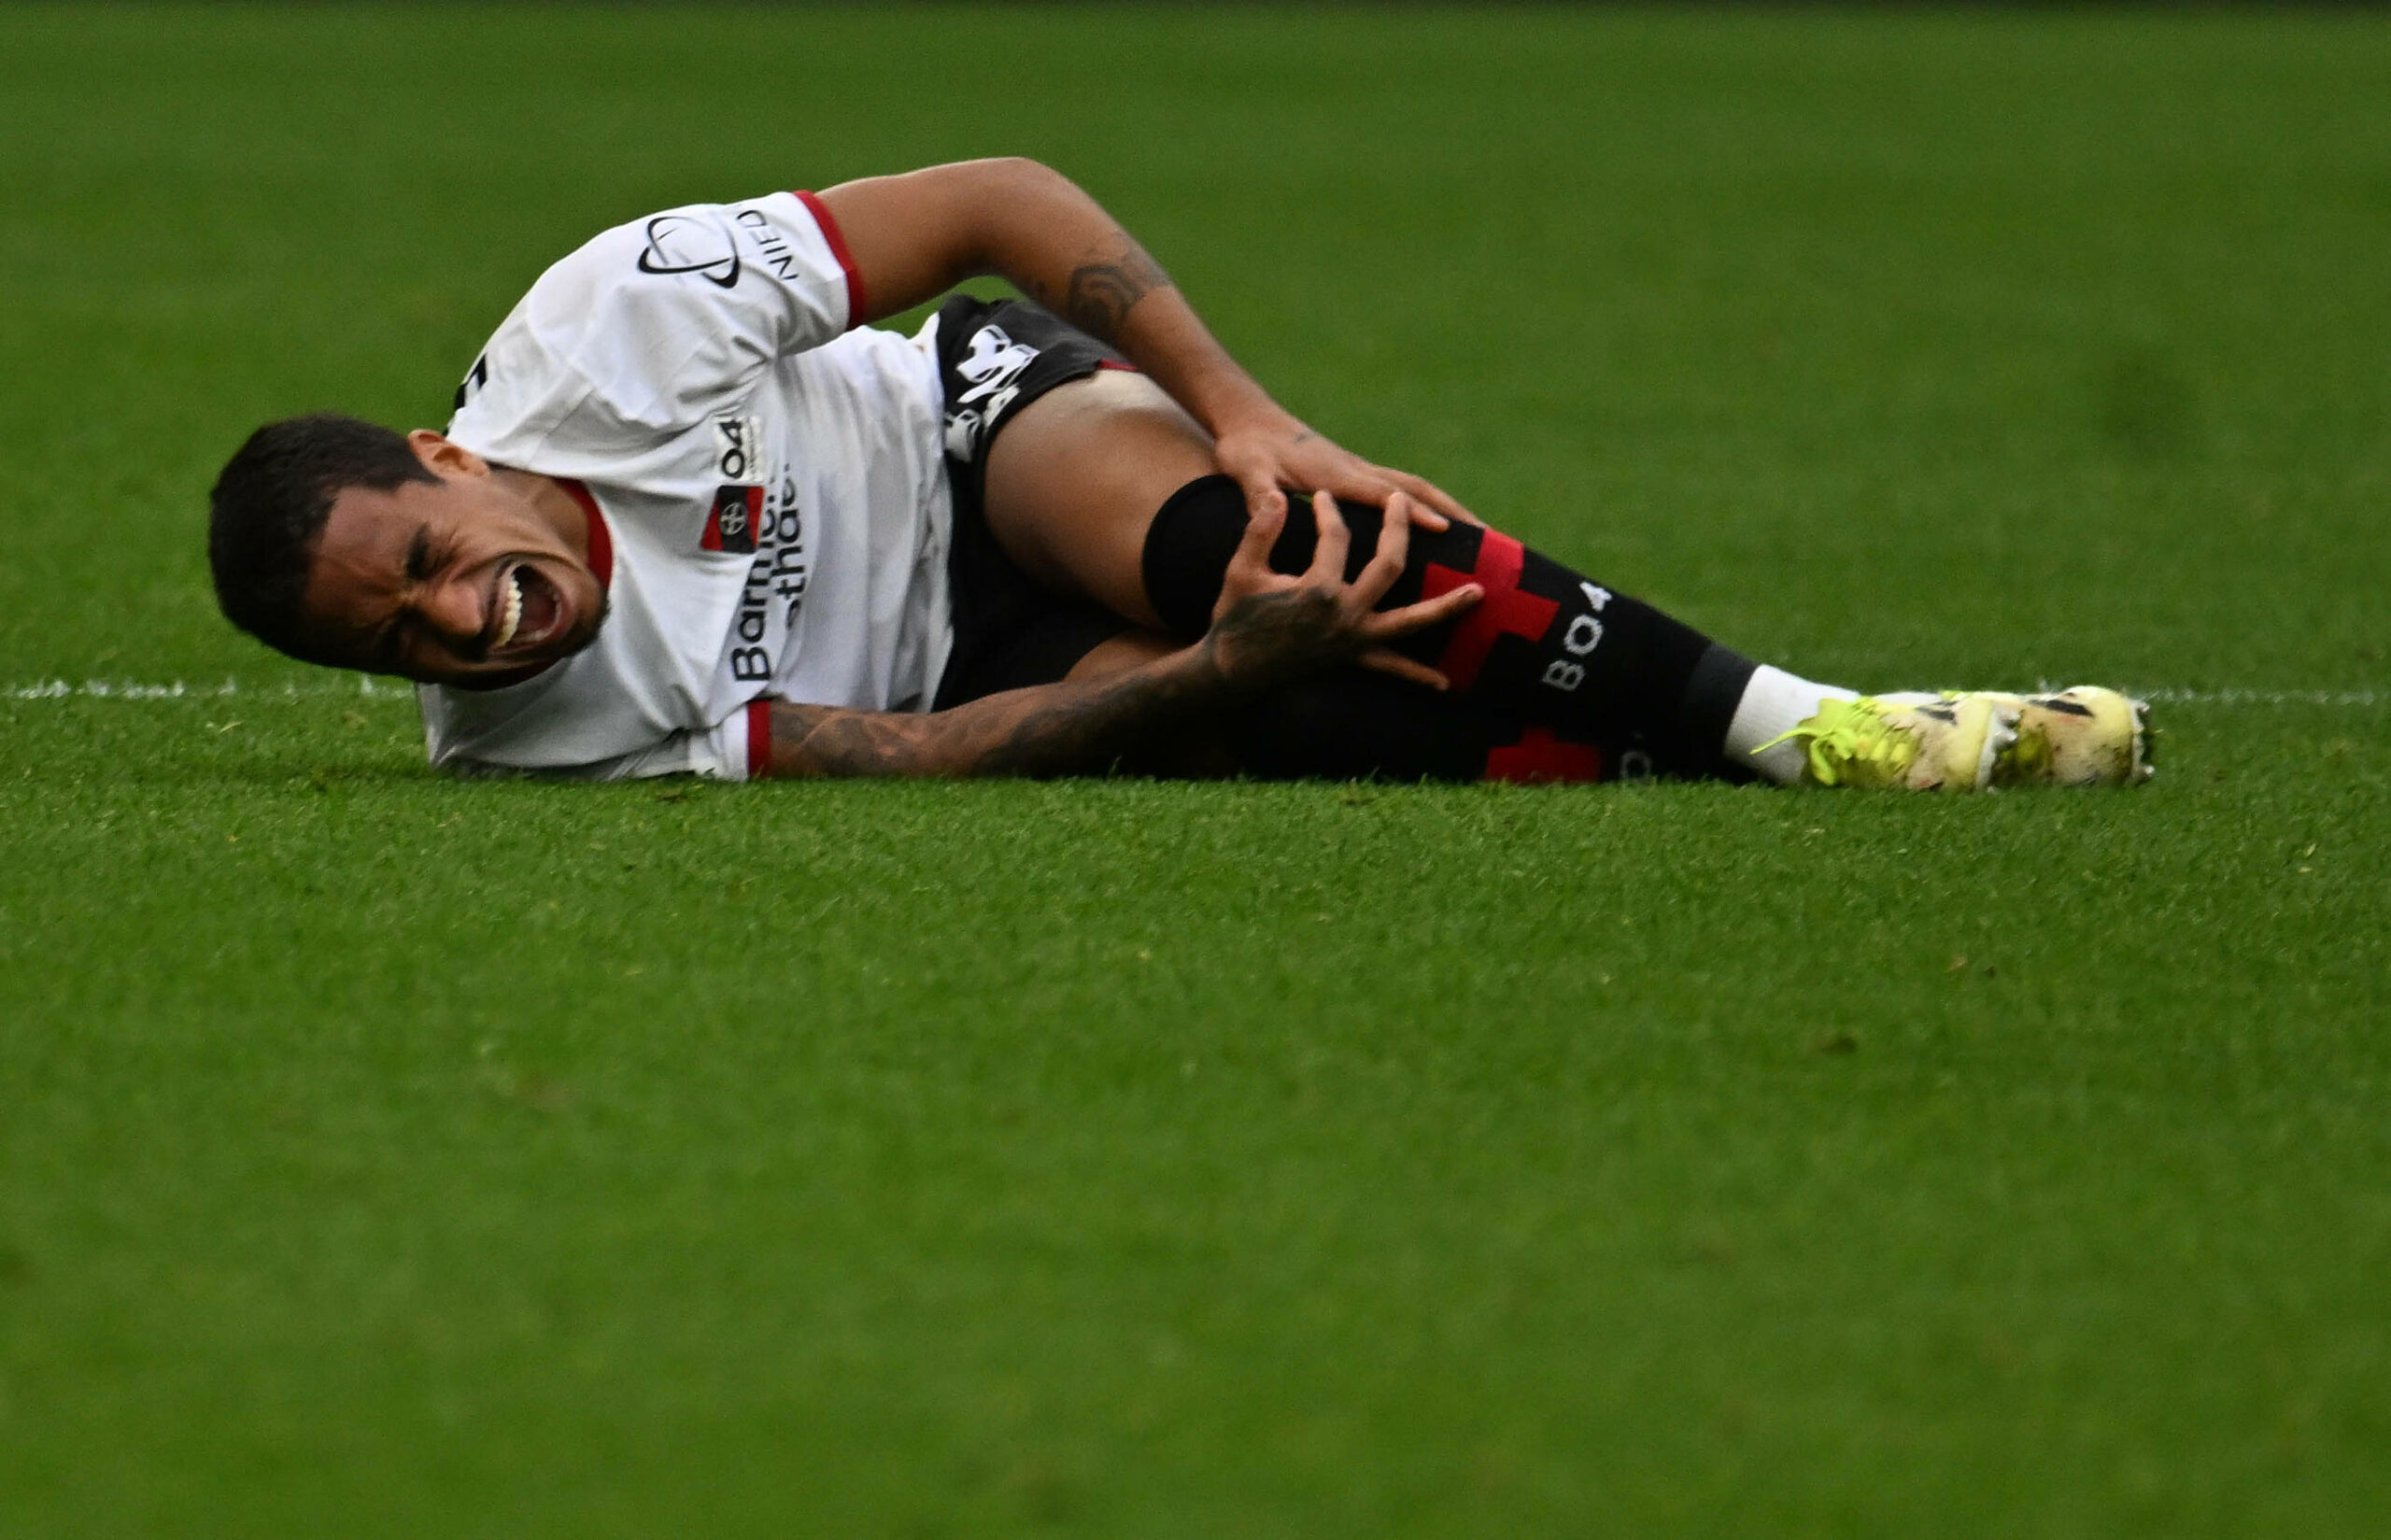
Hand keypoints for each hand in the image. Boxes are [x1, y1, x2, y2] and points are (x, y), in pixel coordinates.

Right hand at [1206, 491, 1481, 691]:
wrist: (1232, 672)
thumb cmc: (1234, 616)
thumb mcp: (1242, 570)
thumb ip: (1260, 531)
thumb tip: (1276, 497)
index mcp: (1318, 589)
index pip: (1336, 537)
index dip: (1329, 513)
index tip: (1321, 498)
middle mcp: (1345, 614)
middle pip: (1389, 565)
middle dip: (1399, 529)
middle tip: (1401, 505)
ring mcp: (1354, 639)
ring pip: (1410, 620)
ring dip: (1446, 607)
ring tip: (1479, 593)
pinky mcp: (1353, 658)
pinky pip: (1391, 668)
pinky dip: (1416, 674)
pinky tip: (1444, 683)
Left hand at [1212, 410, 1480, 532]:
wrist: (1246, 418)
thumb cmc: (1244, 449)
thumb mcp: (1245, 471)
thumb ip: (1258, 493)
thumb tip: (1271, 507)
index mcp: (1335, 475)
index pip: (1382, 495)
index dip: (1413, 513)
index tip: (1446, 529)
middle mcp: (1355, 470)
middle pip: (1415, 489)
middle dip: (1452, 511)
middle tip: (1488, 537)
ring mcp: (1359, 471)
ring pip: (1415, 488)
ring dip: (1449, 507)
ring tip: (1481, 534)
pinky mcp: (1356, 474)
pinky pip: (1402, 491)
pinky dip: (1427, 506)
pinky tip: (1439, 526)